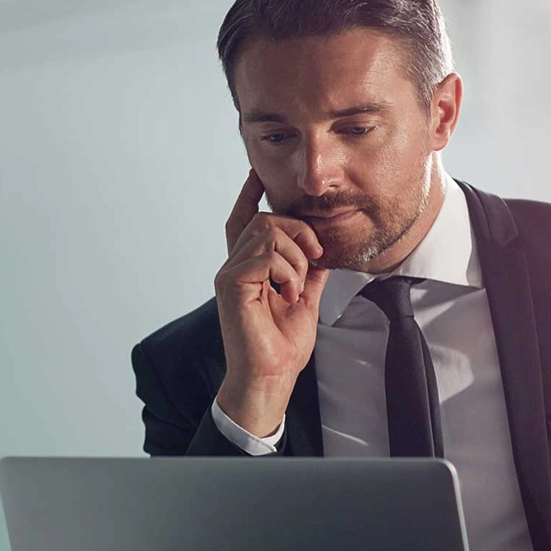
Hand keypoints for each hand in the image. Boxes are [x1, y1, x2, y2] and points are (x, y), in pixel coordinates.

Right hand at [213, 169, 329, 437]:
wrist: (272, 376)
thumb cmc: (282, 345)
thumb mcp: (305, 298)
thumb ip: (309, 272)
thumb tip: (322, 251)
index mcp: (248, 268)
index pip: (244, 221)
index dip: (249, 195)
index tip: (257, 174)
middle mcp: (233, 266)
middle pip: (265, 220)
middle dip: (298, 233)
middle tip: (313, 261)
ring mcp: (229, 274)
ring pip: (267, 232)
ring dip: (295, 257)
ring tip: (296, 287)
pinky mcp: (231, 285)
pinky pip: (265, 253)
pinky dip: (286, 270)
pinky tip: (288, 292)